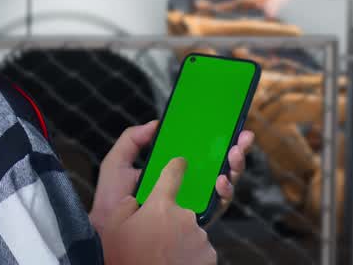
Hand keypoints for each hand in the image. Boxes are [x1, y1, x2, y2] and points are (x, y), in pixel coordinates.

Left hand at [88, 121, 254, 230]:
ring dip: (234, 167)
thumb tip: (156, 124)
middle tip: (242, 137)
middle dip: (235, 150)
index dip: (214, 140)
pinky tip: (221, 180)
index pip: (198, 153)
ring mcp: (194, 203)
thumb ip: (131, 140)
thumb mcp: (117, 164)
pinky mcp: (197, 221)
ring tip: (234, 154)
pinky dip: (224, 192)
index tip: (227, 124)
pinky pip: (218, 206)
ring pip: (223, 184)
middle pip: (217, 166)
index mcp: (171, 171)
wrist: (109, 230)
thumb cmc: (111, 200)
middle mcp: (187, 186)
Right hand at [99, 157, 215, 264]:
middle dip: (170, 220)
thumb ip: (125, 207)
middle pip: (180, 210)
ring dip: (180, 239)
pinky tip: (175, 262)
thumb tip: (133, 200)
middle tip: (156, 238)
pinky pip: (199, 249)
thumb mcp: (115, 228)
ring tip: (164, 254)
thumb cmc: (127, 258)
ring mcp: (199, 237)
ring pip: (190, 231)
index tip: (180, 162)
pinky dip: (190, 255)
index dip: (176, 166)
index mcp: (160, 205)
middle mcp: (184, 216)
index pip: (172, 174)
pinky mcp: (208, 256)